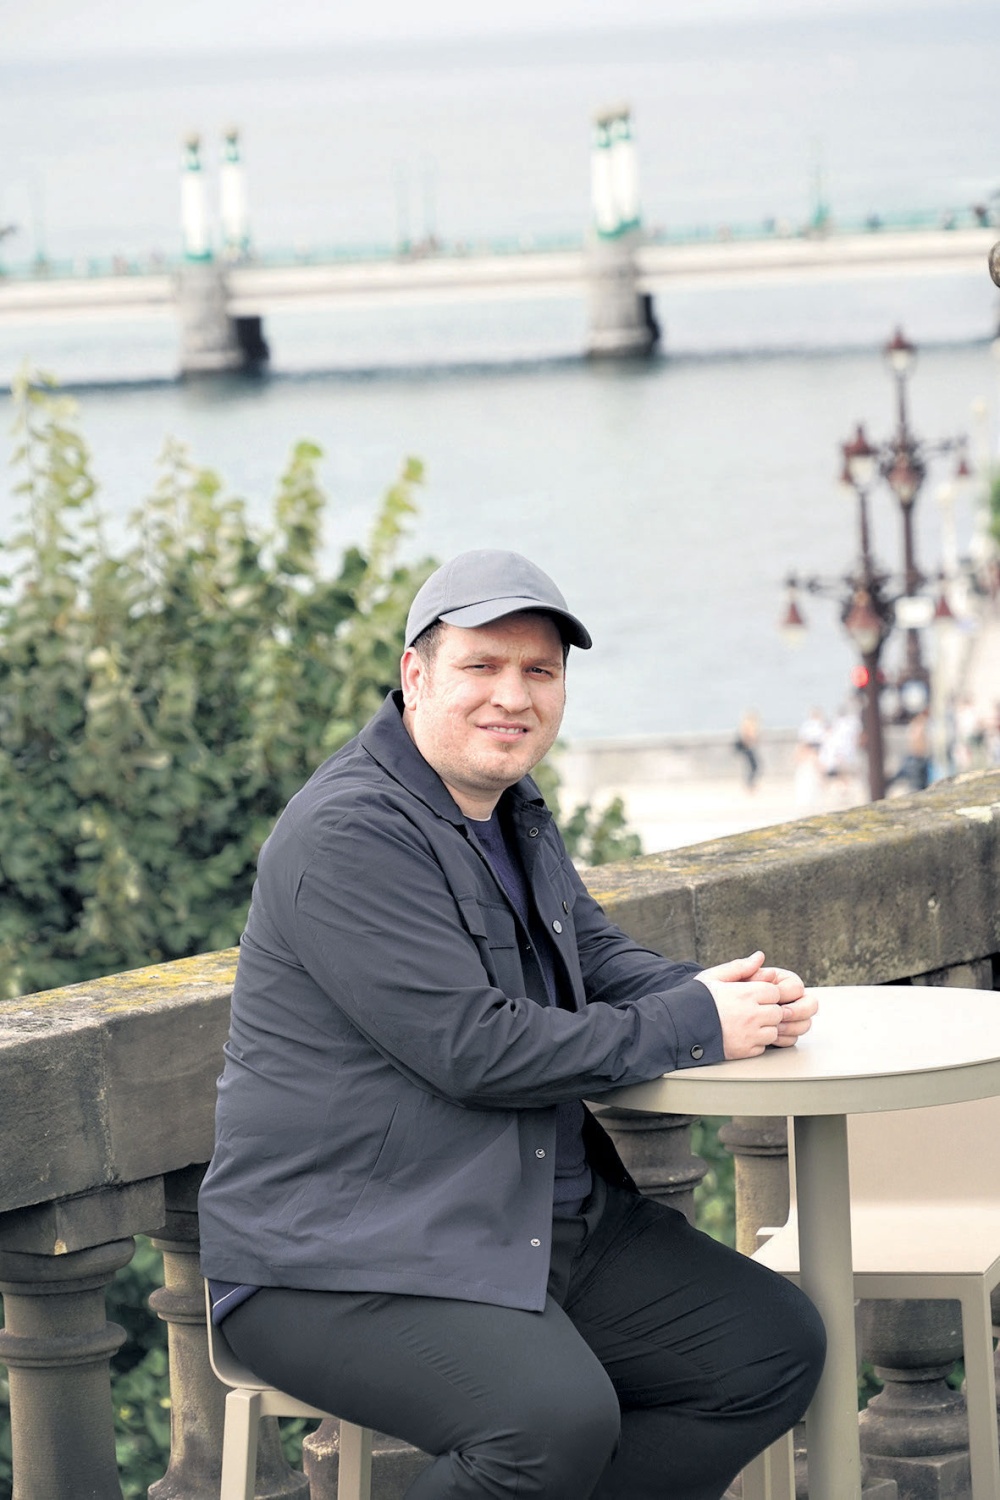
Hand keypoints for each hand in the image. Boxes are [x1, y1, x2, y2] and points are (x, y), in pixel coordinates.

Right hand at [696, 951, 816, 1057]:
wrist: (678, 1025)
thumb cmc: (696, 998)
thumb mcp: (715, 976)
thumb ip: (740, 967)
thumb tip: (760, 956)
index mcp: (746, 993)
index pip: (775, 992)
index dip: (767, 993)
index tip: (755, 995)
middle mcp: (751, 1014)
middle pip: (778, 1012)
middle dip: (769, 1010)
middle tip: (752, 1009)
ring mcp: (749, 1035)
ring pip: (773, 1032)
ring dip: (765, 1028)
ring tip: (746, 1023)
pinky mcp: (744, 1052)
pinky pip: (762, 1047)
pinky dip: (756, 1042)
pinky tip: (741, 1035)